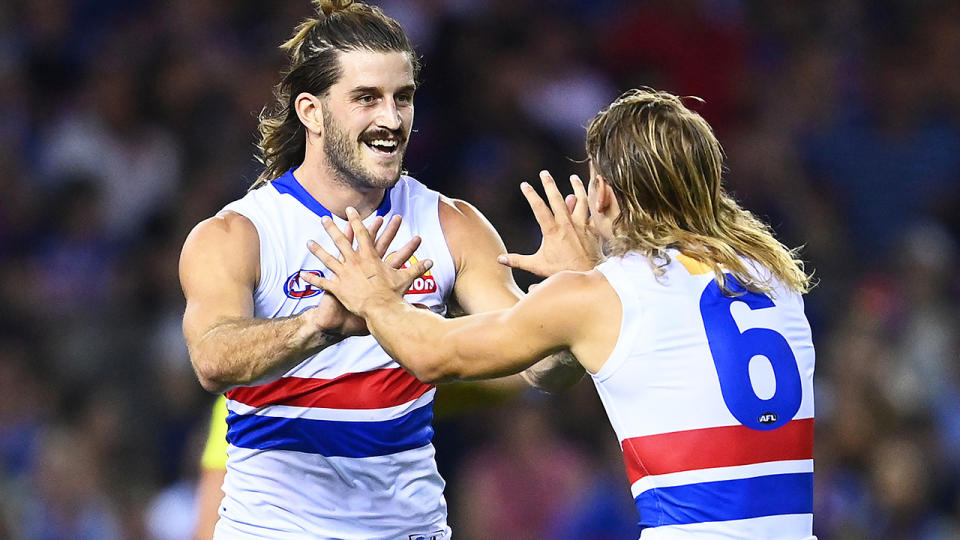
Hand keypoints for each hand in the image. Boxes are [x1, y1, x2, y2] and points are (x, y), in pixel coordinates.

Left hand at [303, 213, 412, 335]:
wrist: (381, 309)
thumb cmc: (393, 294)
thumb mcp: (406, 279)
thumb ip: (417, 269)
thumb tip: (431, 263)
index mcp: (369, 257)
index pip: (362, 233)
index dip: (356, 220)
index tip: (349, 209)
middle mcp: (354, 262)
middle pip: (341, 241)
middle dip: (332, 228)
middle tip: (323, 218)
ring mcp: (344, 274)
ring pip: (328, 259)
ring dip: (317, 250)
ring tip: (308, 242)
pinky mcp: (338, 288)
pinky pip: (322, 282)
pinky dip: (312, 279)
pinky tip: (302, 275)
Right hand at [497, 170, 601, 276]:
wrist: (587, 276)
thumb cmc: (561, 271)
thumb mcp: (537, 266)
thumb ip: (518, 260)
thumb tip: (499, 259)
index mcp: (552, 231)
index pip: (539, 208)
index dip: (530, 195)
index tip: (524, 184)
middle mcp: (567, 224)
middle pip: (557, 199)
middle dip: (549, 184)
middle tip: (544, 173)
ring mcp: (581, 225)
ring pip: (580, 201)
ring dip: (576, 187)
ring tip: (573, 178)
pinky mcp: (593, 230)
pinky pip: (595, 212)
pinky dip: (595, 202)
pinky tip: (596, 195)